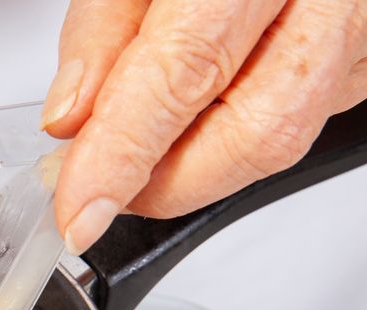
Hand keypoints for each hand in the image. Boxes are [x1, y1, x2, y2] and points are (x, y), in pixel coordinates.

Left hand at [42, 0, 366, 254]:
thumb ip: (103, 29)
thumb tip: (71, 118)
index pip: (185, 73)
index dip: (123, 155)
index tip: (79, 212)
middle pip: (255, 132)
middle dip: (161, 183)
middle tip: (97, 185)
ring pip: (285, 136)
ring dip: (195, 167)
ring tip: (136, 150)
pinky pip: (307, 117)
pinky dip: (234, 135)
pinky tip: (196, 117)